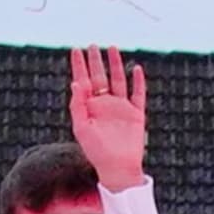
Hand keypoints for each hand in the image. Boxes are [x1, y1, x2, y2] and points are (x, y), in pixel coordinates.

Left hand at [66, 45, 148, 194]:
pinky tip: (136, 69)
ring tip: (112, 48)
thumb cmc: (96, 152)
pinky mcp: (136, 114)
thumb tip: (76, 83)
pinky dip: (138, 81)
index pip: (83, 81)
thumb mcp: (81, 128)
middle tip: (92, 45)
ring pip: (118, 80)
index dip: (79, 65)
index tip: (76, 49)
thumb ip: (77, 105)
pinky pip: (138, 94)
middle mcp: (104, 104)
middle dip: (96, 61)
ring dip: (115, 65)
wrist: (118, 168)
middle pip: (99, 77)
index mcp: (89, 107)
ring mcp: (120, 108)